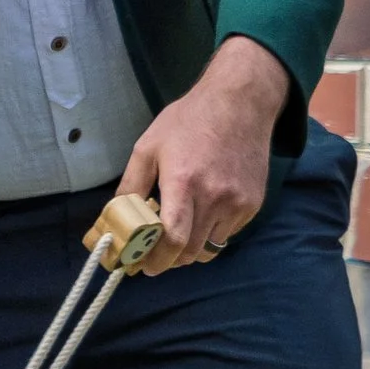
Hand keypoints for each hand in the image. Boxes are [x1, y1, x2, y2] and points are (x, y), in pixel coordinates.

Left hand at [117, 37, 289, 274]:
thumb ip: (132, 184)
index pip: (172, 239)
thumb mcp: (149, 145)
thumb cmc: (189, 120)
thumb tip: (116, 216)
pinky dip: (212, 231)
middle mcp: (214, 198)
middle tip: (156, 254)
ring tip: (180, 230)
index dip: (156, 260)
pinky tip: (204, 210)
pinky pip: (228, 232)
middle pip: (190, 252)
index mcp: (184, 183)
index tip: (144, 266)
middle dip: (169, 260)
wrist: (239, 103)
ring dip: (191, 247)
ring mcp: (237, 203)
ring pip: (210, 246)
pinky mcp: (253, 204)